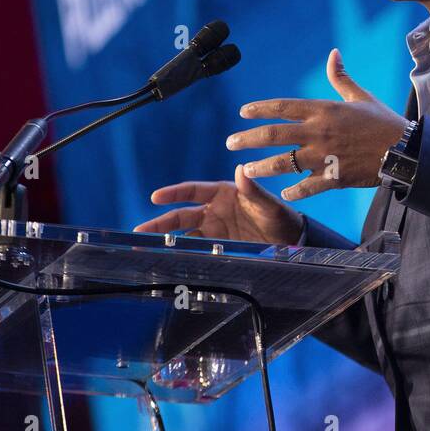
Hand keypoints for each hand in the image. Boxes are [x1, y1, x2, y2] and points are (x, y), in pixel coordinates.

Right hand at [133, 164, 303, 244]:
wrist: (290, 241)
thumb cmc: (280, 217)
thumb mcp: (268, 205)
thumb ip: (253, 190)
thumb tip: (241, 170)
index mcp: (224, 193)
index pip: (193, 191)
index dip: (173, 193)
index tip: (155, 197)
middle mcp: (215, 210)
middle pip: (181, 215)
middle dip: (160, 223)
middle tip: (139, 231)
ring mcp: (215, 229)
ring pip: (184, 234)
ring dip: (166, 240)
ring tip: (145, 248)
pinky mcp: (218, 246)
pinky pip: (196, 249)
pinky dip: (182, 254)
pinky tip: (169, 260)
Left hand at [226, 48, 407, 201]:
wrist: (404, 150)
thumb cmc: (382, 121)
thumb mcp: (360, 96)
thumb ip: (341, 77)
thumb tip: (333, 53)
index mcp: (324, 110)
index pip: (283, 107)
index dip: (260, 109)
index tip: (243, 112)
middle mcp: (319, 132)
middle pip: (275, 135)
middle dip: (248, 139)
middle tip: (230, 143)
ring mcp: (325, 156)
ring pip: (284, 163)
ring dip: (262, 167)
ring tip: (245, 170)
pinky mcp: (334, 177)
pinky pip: (307, 187)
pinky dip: (293, 192)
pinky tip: (283, 194)